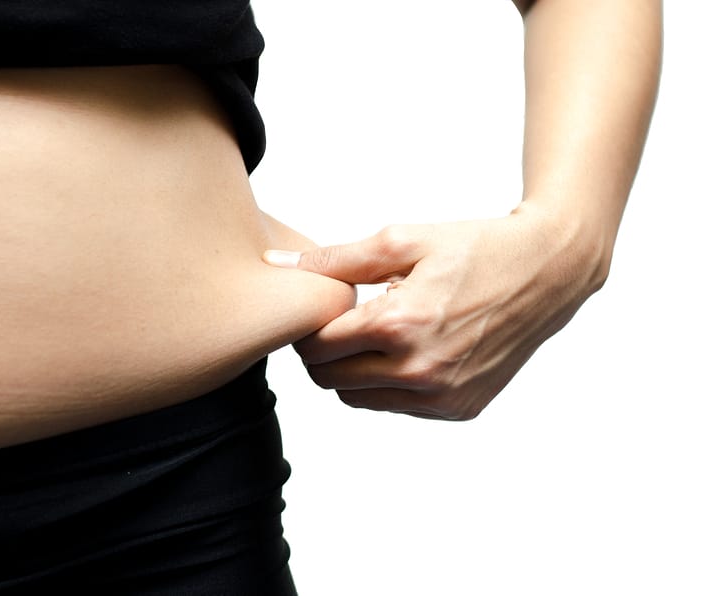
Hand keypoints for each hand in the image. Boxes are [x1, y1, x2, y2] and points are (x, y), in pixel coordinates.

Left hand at [263, 208, 606, 419]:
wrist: (546, 271)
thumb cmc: (474, 248)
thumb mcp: (401, 240)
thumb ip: (335, 260)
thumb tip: (277, 263)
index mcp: (400, 325)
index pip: (317, 347)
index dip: (307, 328)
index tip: (317, 311)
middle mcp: (420, 371)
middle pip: (329, 380)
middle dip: (322, 353)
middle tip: (337, 325)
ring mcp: (441, 396)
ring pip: (357, 399)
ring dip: (351, 372)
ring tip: (371, 335)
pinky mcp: (459, 409)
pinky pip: (396, 406)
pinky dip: (387, 384)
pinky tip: (404, 351)